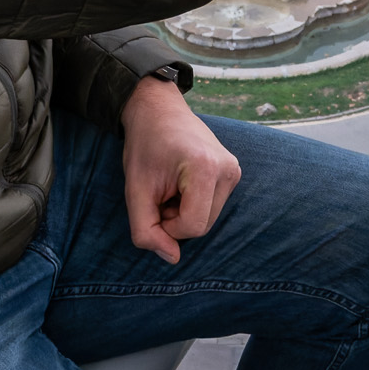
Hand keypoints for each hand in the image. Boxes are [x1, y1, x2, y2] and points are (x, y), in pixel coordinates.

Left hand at [118, 76, 241, 261]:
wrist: (158, 111)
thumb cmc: (144, 146)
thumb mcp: (134, 191)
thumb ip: (146, 230)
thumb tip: (172, 258)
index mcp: (206, 168)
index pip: (192, 227)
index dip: (167, 227)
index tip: (153, 204)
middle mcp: (228, 169)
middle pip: (202, 225)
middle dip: (175, 220)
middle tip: (159, 194)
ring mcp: (234, 170)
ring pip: (208, 219)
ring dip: (183, 213)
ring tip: (169, 187)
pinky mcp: (234, 172)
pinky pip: (213, 206)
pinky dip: (193, 204)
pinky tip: (181, 184)